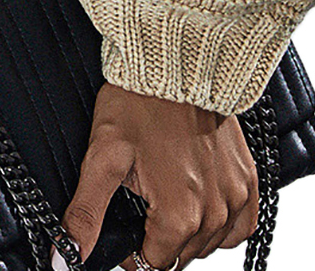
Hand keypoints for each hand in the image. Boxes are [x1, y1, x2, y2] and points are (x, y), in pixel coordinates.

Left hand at [54, 82, 259, 270]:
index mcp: (178, 215)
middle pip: (181, 255)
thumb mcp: (101, 158)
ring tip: (164, 195)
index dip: (132, 250)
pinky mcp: (250, 182)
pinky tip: (199, 202)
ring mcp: (237, 198)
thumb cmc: (137, 103)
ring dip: (187, 232)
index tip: (122, 226)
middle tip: (139, 201)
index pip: (154, 263)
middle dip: (157, 238)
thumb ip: (85, 214)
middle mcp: (215, 213)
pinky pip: (240, 226)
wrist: (174, 64)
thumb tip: (64, 256)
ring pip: (210, 244)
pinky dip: (220, 224)